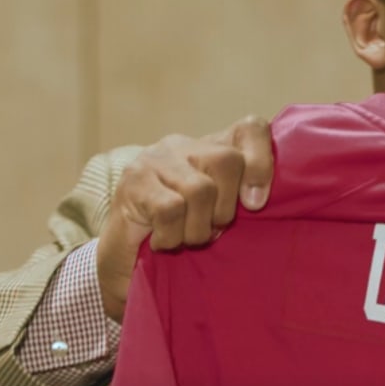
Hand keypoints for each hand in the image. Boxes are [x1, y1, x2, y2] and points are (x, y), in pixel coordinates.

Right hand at [96, 115, 273, 322]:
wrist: (122, 256)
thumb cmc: (179, 234)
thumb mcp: (217, 215)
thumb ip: (241, 200)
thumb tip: (258, 200)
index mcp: (212, 147)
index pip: (250, 129)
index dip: (262, 161)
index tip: (256, 203)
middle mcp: (184, 144)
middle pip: (228, 161)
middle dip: (225, 209)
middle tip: (211, 230)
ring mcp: (156, 158)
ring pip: (200, 189)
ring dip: (197, 229)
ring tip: (184, 238)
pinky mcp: (134, 180)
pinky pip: (170, 209)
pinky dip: (172, 236)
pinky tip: (162, 241)